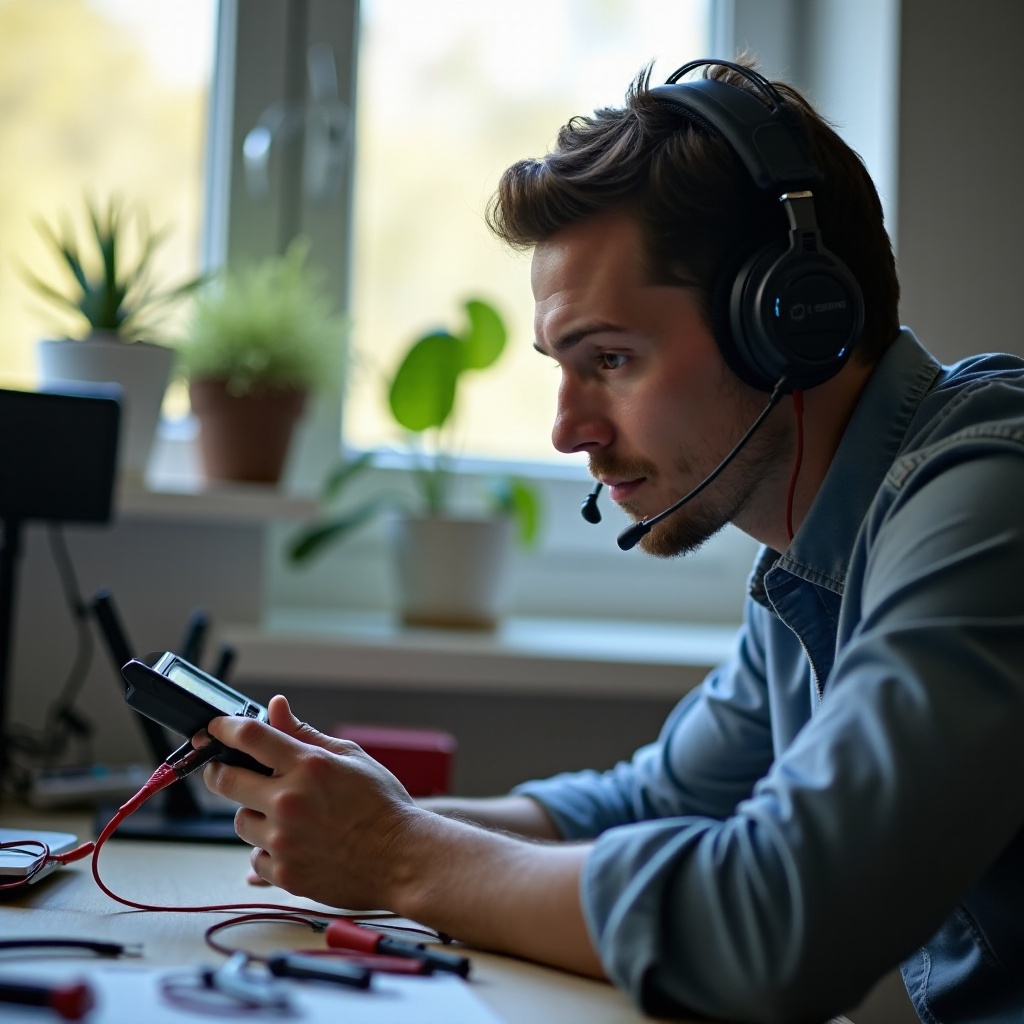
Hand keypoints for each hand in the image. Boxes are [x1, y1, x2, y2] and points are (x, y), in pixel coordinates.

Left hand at [203, 695, 419, 909]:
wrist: (401, 857)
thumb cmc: (380, 803)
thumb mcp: (349, 757)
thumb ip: (304, 734)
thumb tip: (275, 706)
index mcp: (308, 766)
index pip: (250, 736)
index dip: (224, 728)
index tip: (215, 728)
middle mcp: (289, 801)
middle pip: (225, 780)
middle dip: (218, 771)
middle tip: (224, 771)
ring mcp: (284, 840)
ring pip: (240, 822)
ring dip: (253, 815)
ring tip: (284, 816)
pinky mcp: (284, 873)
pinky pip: (255, 858)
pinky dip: (268, 850)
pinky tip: (295, 844)